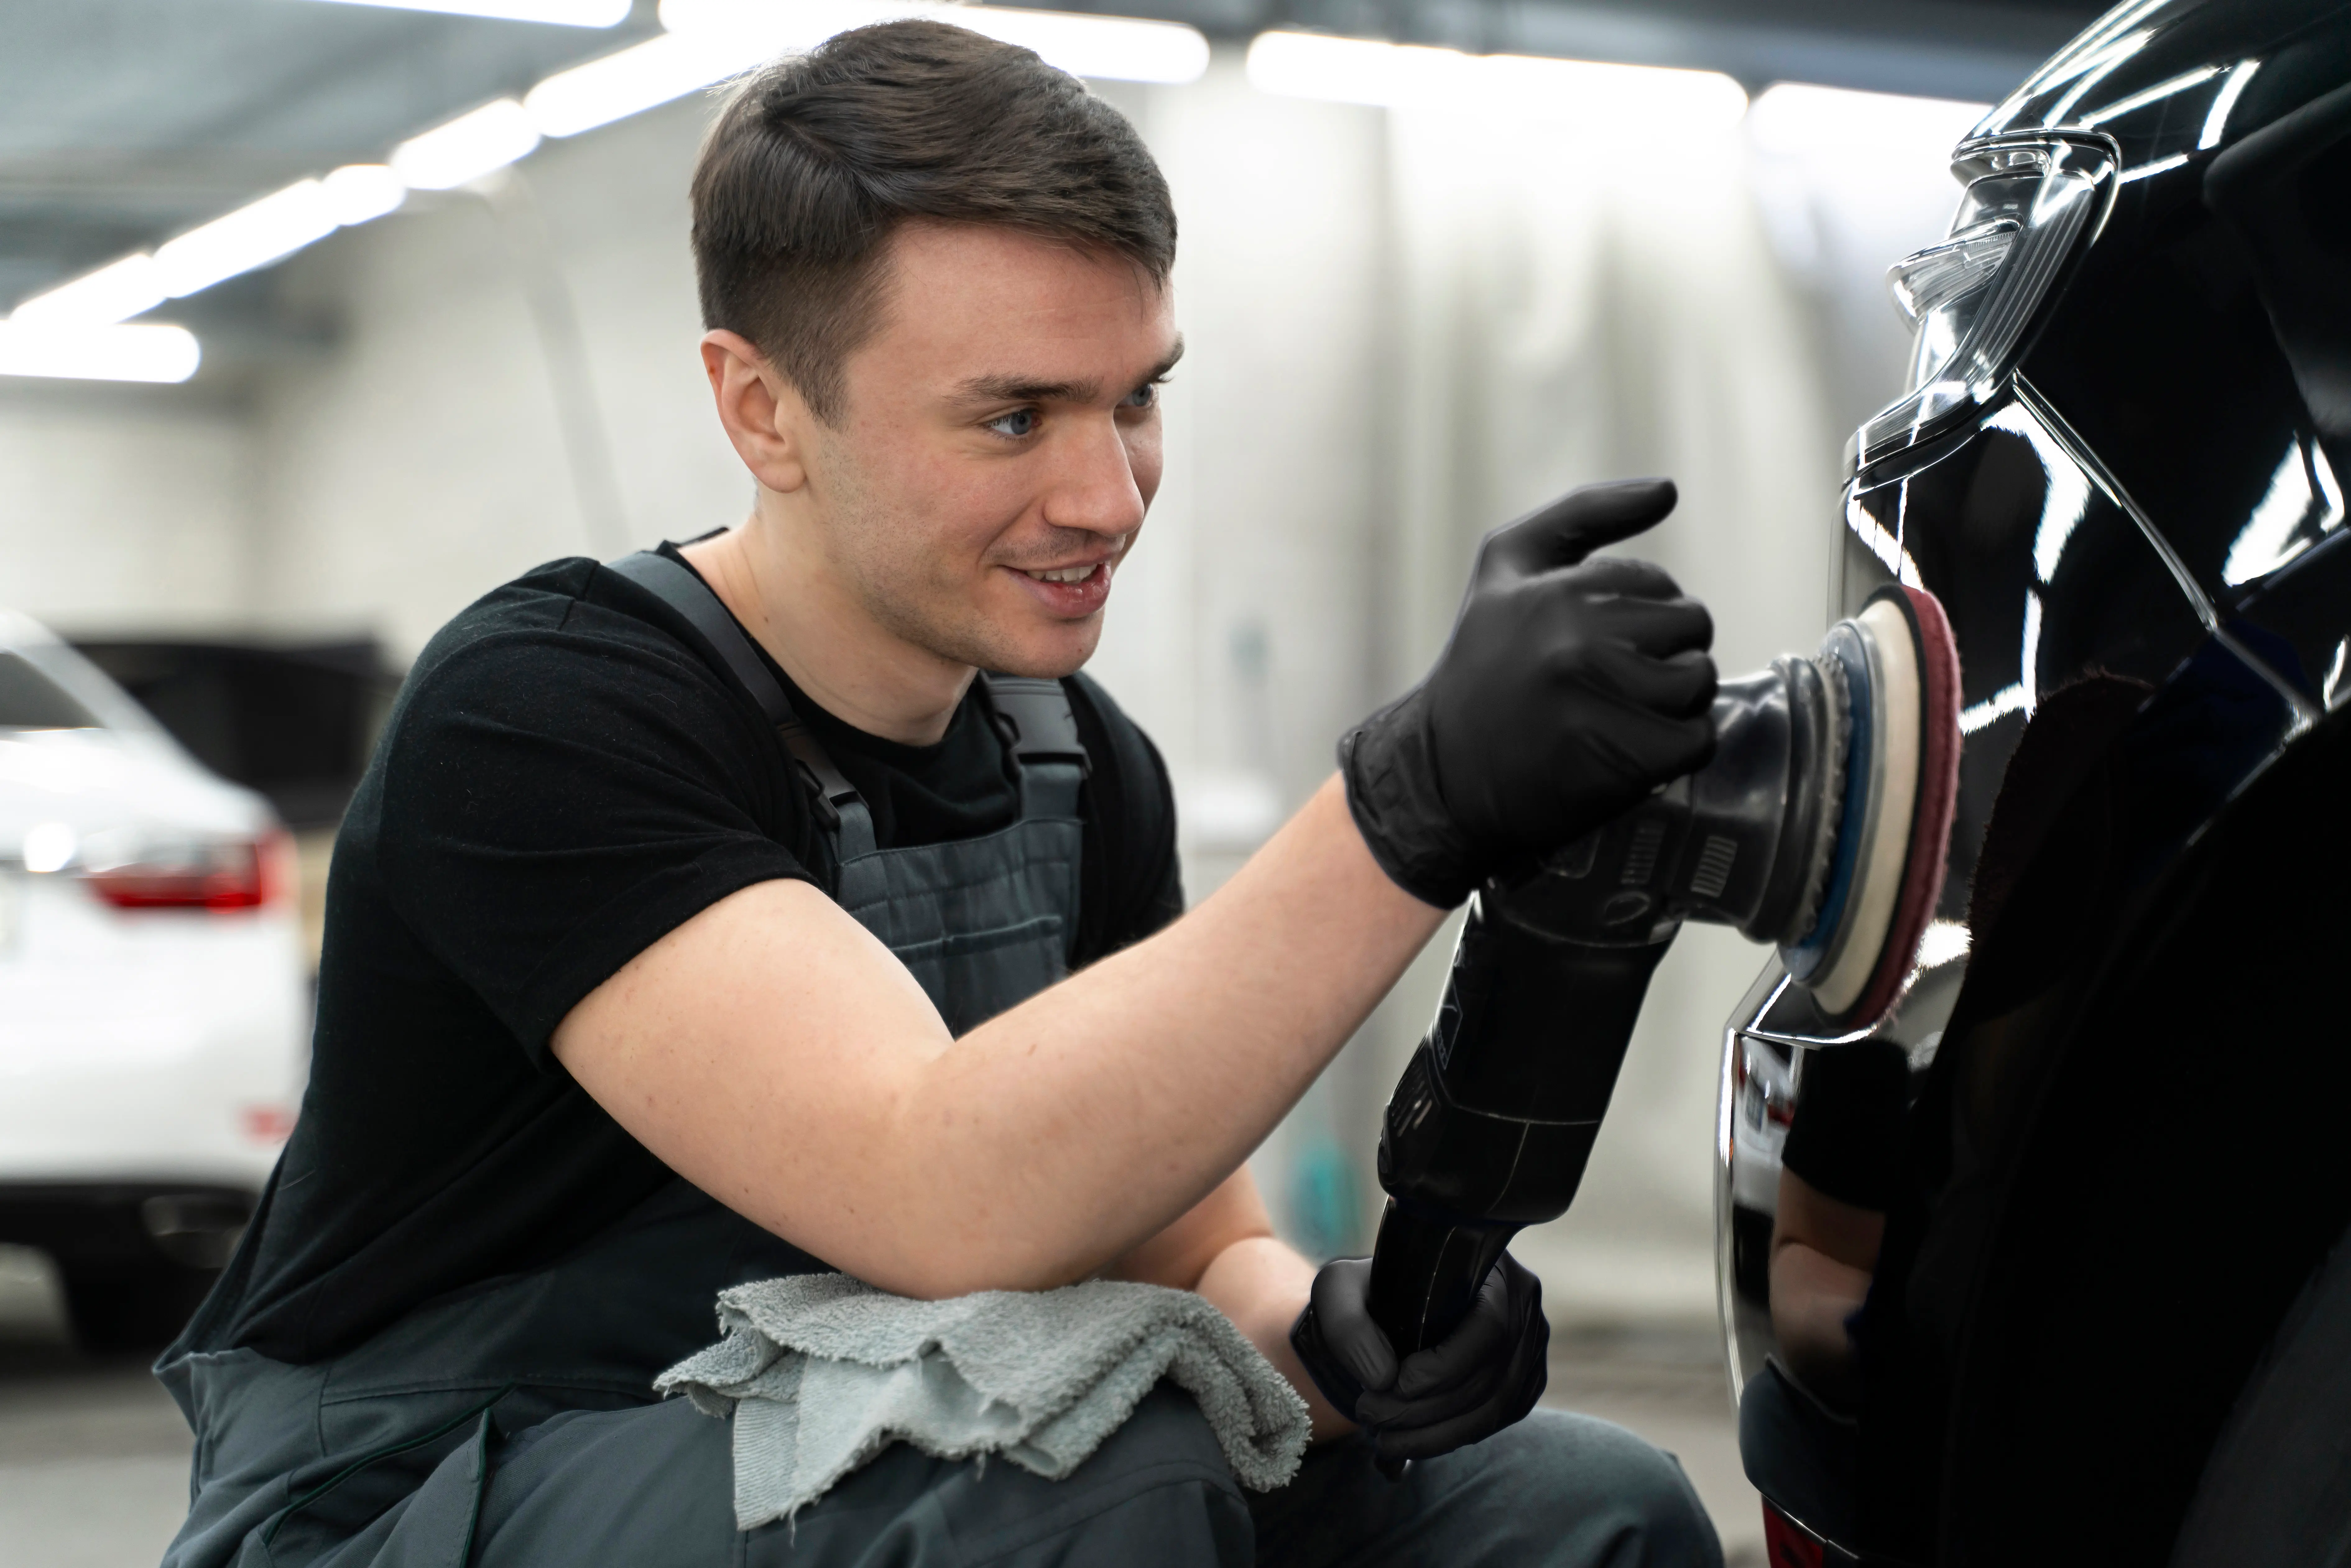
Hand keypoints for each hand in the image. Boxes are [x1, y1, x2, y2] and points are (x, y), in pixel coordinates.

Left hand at [1289, 1252, 1549, 1462]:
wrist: (1389, 1303)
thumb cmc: (1367, 1290)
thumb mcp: (1340, 1291)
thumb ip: (1348, 1325)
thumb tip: (1383, 1378)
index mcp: (1490, 1268)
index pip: (1489, 1326)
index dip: (1446, 1366)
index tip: (1396, 1385)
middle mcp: (1523, 1304)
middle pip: (1490, 1376)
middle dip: (1426, 1409)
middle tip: (1371, 1418)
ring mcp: (1530, 1346)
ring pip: (1494, 1408)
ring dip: (1436, 1434)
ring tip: (1384, 1441)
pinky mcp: (1524, 1381)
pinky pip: (1496, 1421)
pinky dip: (1452, 1438)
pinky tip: (1411, 1443)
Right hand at [1338, 479, 1716, 906]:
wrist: (1440, 775)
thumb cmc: (1482, 668)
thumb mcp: (1506, 568)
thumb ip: (1583, 516)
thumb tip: (1668, 489)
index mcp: (1552, 588)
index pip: (1658, 584)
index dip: (1642, 616)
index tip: (1601, 647)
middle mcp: (1573, 636)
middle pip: (1690, 627)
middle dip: (1667, 653)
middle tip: (1619, 685)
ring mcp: (1597, 699)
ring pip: (1699, 681)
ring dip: (1677, 703)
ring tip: (1628, 717)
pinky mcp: (1618, 760)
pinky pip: (1697, 740)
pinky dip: (1678, 751)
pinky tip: (1637, 754)